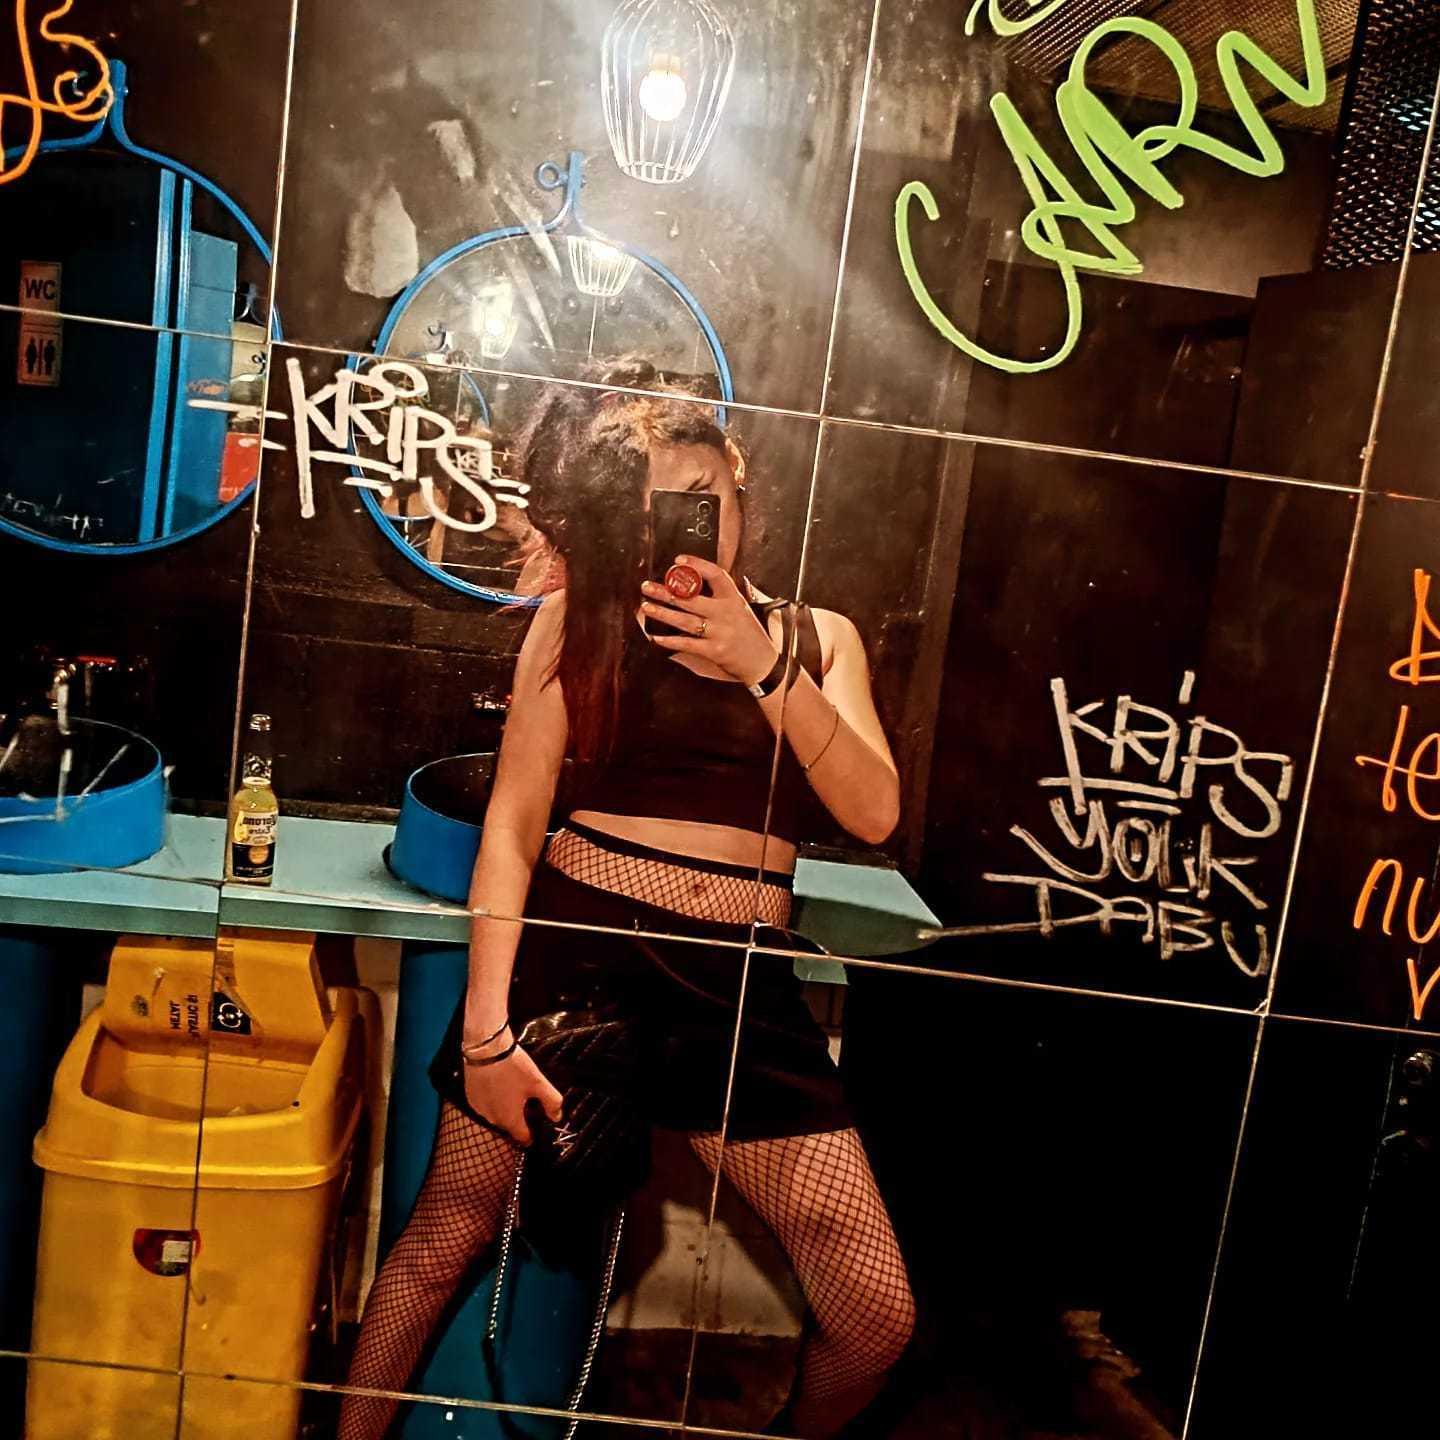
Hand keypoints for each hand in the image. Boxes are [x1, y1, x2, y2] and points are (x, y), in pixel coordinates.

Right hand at [463, 1043, 564, 1145]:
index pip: (522, 1138)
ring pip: (495, 1114)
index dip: (531, 1135)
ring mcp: (479, 1108)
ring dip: (503, 1108)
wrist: (486, 1049)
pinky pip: (484, 1104)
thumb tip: (556, 1117)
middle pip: (509, 1125)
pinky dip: (492, 1099)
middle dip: (518, 1118)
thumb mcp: (538, 1083)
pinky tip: (498, 1085)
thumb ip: (551, 1102)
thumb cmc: (513, 1067)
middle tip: (526, 1102)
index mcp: (510, 1119)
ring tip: (512, 1090)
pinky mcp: (470, 1097)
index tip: (535, 1130)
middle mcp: (492, 1119)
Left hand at [640, 555, 778, 685]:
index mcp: (734, 598)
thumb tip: (701, 579)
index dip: (696, 565)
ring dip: (663, 614)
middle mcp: (726, 613)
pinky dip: (671, 641)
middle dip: (666, 592)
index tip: (678, 561)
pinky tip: (657, 637)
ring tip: (646, 607)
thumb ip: (724, 595)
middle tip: (647, 587)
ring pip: (685, 620)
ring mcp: (720, 632)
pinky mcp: (715, 651)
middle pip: (691, 598)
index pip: (716, 574)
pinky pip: (688, 644)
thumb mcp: (743, 608)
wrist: (763, 662)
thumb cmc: (749, 634)